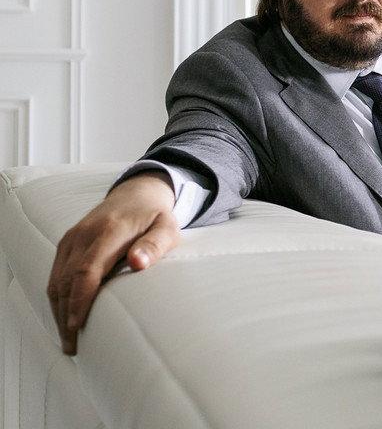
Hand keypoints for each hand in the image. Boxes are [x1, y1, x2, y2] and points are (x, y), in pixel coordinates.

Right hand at [47, 171, 178, 354]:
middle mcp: (84, 235)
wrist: (137, 193)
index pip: (86, 271)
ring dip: (58, 311)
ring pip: (56, 280)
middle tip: (72, 347)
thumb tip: (138, 264)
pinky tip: (64, 317)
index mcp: (109, 232)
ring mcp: (72, 239)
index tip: (76, 327)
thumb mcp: (167, 228)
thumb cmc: (156, 216)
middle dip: (65, 316)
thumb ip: (154, 245)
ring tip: (68, 339)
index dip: (79, 301)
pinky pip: (55, 274)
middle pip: (65, 281)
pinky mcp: (67, 243)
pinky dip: (57, 298)